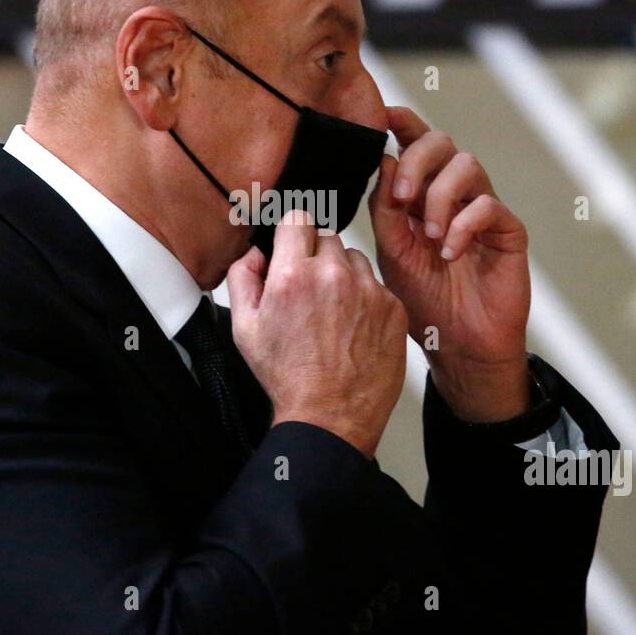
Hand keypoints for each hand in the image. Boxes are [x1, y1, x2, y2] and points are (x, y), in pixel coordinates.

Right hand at [226, 209, 407, 458]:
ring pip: (354, 259)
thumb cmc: (288, 377)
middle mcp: (333, 275)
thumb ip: (242, 279)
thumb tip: (254, 253)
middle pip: (327, 236)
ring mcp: (368, 290)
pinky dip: (366, 298)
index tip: (292, 248)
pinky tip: (354, 327)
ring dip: (343, 274)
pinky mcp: (393, 307)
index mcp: (294, 275)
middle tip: (309, 289)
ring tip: (333, 310)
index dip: (292, 233)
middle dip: (315, 255)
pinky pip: (377, 286)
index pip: (298, 218)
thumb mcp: (244, 329)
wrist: (331, 416)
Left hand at [368, 106, 531, 421]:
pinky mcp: (507, 230)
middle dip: (416, 162)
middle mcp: (452, 193)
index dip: (401, 122)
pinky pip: (488, 206)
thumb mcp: (391, 252)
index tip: (382, 115)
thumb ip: (384, 209)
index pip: (413, 143)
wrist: (457, 345)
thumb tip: (382, 159)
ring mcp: (481, 208)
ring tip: (429, 237)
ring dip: (440, 197)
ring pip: (467, 166)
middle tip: (402, 199)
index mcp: (420, 192)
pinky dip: (463, 225)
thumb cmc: (423, 299)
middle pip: (441, 142)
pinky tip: (450, 253)